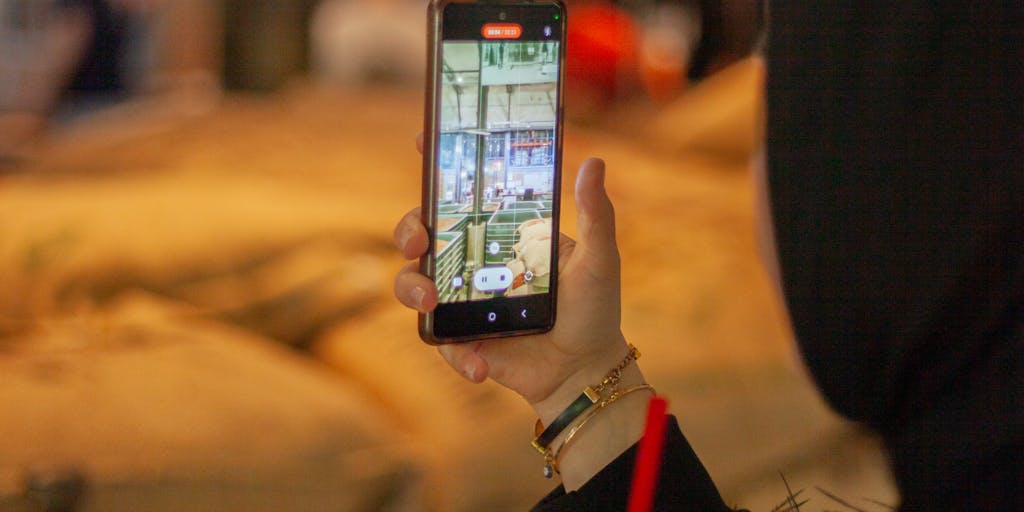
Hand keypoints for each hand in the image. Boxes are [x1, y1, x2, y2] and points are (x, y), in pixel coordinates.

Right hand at [394, 136, 635, 424]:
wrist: (585, 369)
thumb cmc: (593, 308)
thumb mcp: (599, 258)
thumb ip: (595, 214)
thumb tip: (594, 163)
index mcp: (501, 233)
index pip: (460, 195)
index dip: (436, 167)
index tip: (422, 140)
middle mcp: (474, 262)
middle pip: (422, 233)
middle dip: (408, 229)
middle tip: (419, 239)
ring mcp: (461, 302)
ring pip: (413, 283)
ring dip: (411, 288)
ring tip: (430, 302)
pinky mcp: (460, 340)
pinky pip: (440, 341)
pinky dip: (457, 354)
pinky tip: (481, 366)